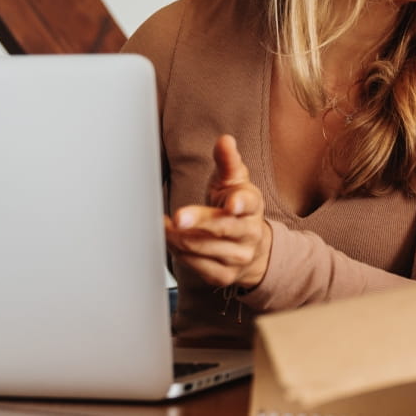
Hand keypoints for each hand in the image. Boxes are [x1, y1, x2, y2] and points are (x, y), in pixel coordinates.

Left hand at [165, 134, 271, 288]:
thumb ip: (228, 161)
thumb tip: (224, 140)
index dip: (241, 203)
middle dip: (200, 222)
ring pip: (202, 247)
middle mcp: (249, 233)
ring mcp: (238, 257)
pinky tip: (170, 238)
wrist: (250, 246)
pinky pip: (193, 264)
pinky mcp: (223, 275)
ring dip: (177, 235)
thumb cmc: (233, 206)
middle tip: (178, 217)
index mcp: (253, 205)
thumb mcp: (234, 181)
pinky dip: (177, 250)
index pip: (249, 203)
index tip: (232, 203)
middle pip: (223, 228)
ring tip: (163, 223)